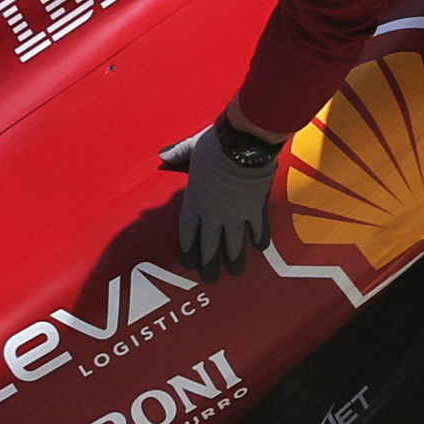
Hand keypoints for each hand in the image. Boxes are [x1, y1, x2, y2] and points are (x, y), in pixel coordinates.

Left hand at [160, 121, 274, 276]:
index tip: (189, 263)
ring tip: (234, 272)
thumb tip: (162, 156)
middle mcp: (214, 213)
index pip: (188, 231)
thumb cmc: (216, 144)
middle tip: (210, 278)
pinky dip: (259, 237)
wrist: (245, 145)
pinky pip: (258, 228)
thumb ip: (178, 153)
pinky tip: (260, 247)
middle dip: (208, 262)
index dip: (188, 248)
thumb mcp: (192, 146)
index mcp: (194, 200)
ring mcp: (236, 213)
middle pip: (208, 244)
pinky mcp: (256, 208)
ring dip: (233, 258)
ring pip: (233, 243)